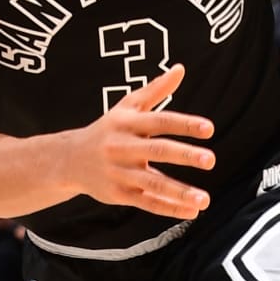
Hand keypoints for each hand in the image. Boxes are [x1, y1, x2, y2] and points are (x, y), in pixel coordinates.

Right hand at [64, 62, 214, 219]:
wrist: (68, 160)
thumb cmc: (106, 130)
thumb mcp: (126, 107)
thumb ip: (155, 90)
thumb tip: (180, 68)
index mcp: (127, 124)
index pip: (159, 121)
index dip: (184, 124)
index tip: (208, 128)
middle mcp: (123, 147)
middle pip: (157, 151)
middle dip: (184, 155)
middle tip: (210, 159)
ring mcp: (120, 173)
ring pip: (152, 184)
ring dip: (179, 192)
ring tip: (204, 199)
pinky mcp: (118, 194)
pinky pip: (147, 202)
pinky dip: (169, 209)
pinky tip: (191, 211)